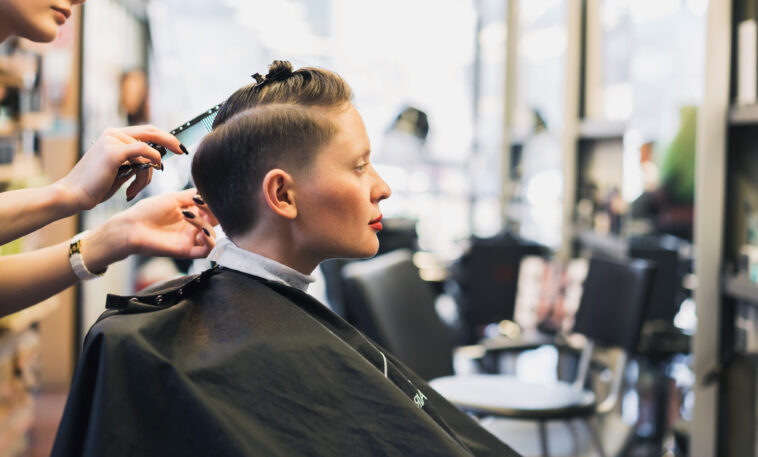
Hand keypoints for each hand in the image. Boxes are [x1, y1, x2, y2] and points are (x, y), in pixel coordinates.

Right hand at [56, 125, 185, 210]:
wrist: (73, 195)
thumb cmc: (97, 187)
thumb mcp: (121, 171)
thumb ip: (136, 161)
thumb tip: (157, 158)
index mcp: (113, 136)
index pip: (146, 131)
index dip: (165, 136)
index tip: (179, 146)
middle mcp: (113, 133)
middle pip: (151, 133)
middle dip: (170, 141)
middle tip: (183, 151)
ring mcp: (112, 140)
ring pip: (147, 153)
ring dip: (147, 175)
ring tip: (133, 189)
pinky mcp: (113, 151)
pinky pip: (144, 153)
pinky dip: (151, 163)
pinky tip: (147, 175)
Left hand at [86, 189, 217, 268]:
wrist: (131, 227)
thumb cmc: (148, 211)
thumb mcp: (173, 198)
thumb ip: (192, 195)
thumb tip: (209, 190)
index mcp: (191, 213)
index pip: (211, 208)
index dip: (212, 202)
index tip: (204, 195)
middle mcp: (193, 226)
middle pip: (215, 221)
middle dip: (213, 212)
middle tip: (201, 204)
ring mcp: (190, 239)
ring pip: (212, 234)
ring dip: (205, 224)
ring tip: (188, 216)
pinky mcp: (187, 251)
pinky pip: (207, 251)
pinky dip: (209, 242)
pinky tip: (201, 233)